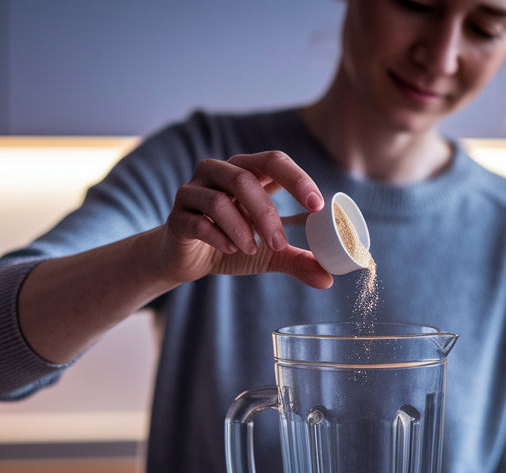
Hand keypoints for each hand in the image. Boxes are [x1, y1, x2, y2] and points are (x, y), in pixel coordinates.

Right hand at [152, 151, 332, 288]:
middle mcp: (218, 174)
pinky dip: (219, 238)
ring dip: (241, 228)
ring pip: (218, 199)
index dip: (296, 178)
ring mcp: (193, 192)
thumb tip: (328, 279)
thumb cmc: (230, 243)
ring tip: (252, 250)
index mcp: (246, 172)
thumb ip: (297, 259)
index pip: (273, 160)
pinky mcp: (177, 216)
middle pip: (244, 179)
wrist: (186, 259)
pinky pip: (198, 221)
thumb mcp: (269, 252)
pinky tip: (232, 250)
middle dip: (266, 214)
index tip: (316, 205)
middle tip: (279, 243)